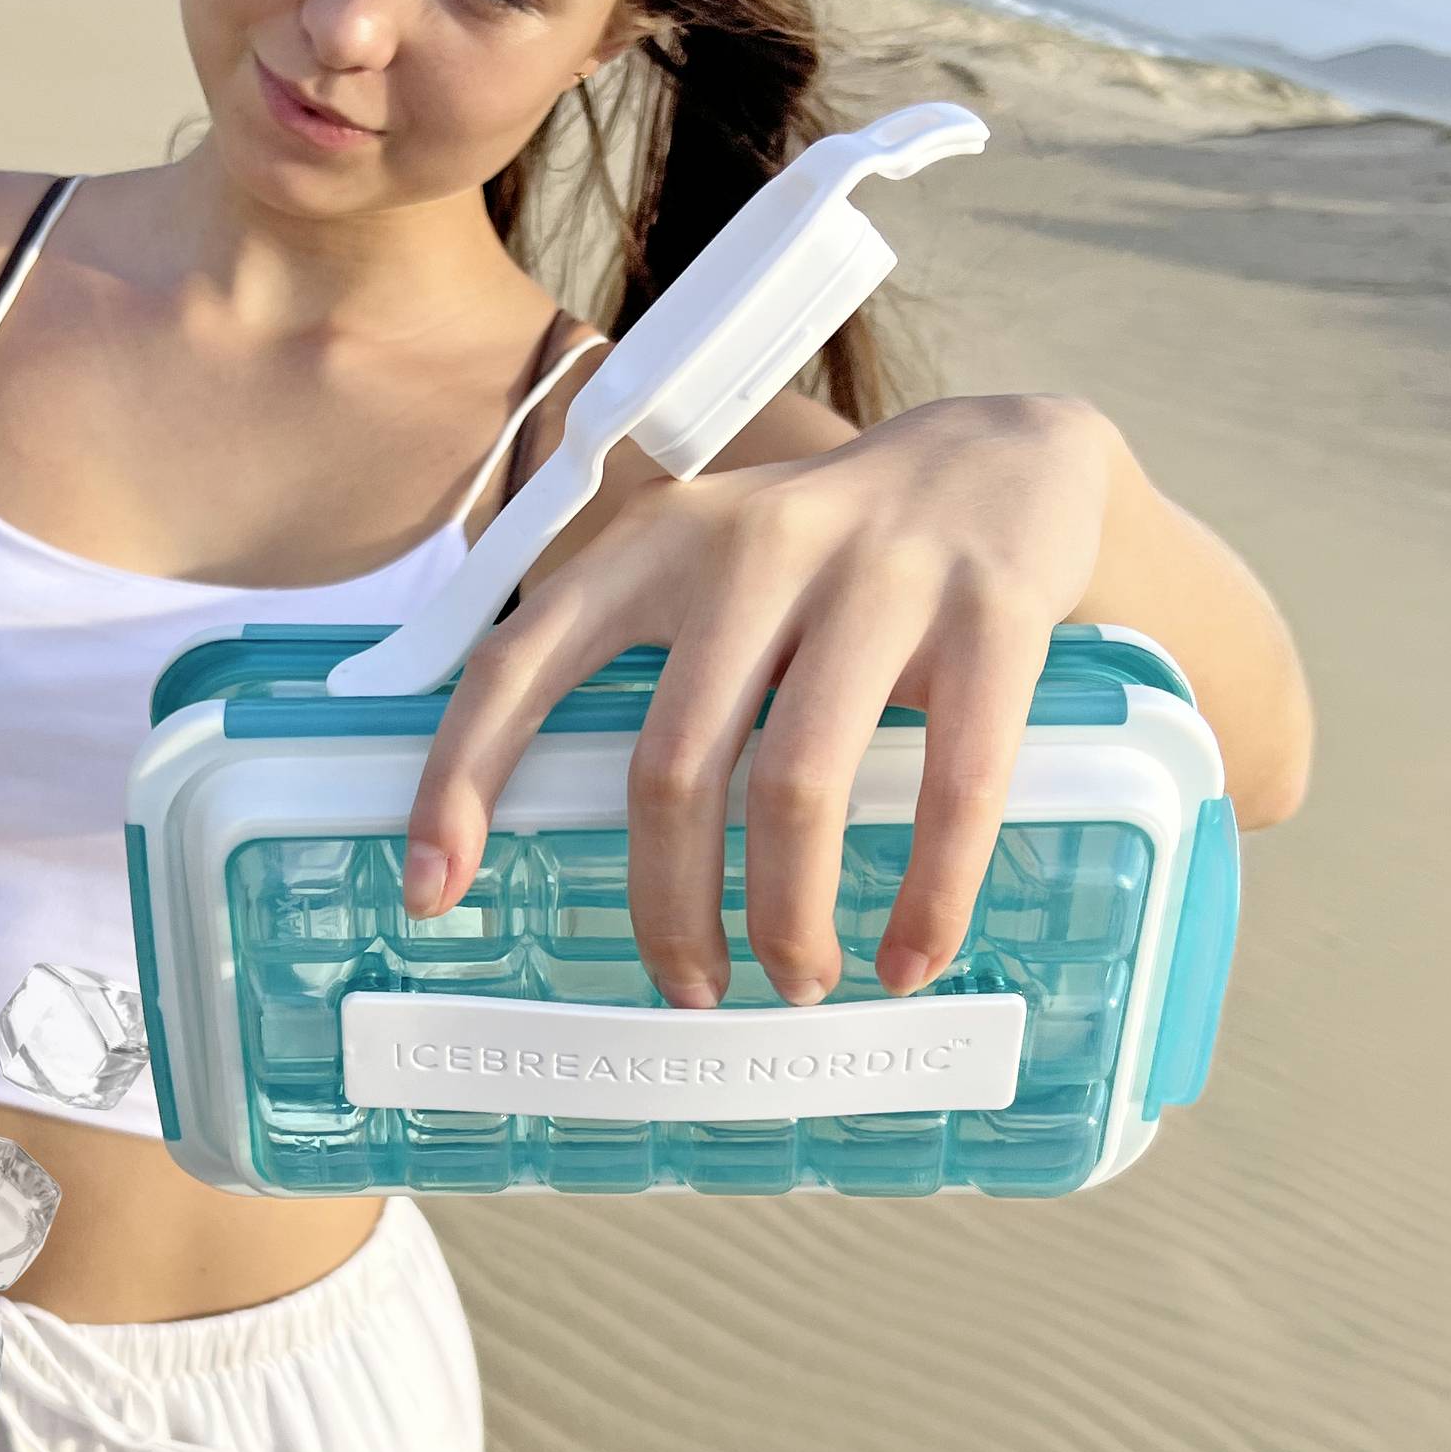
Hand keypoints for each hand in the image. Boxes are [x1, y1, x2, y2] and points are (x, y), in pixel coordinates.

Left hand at [404, 393, 1115, 1006]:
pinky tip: (909, 958)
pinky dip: (927, 896)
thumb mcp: (713, 565)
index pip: (521, 659)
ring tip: (798, 982)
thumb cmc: (835, 555)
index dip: (461, 780)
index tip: (435, 896)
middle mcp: (753, 549)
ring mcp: (878, 576)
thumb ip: (638, 663)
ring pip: (796, 788)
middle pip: (671, 767)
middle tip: (690, 989)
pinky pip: (951, 786)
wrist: (1015, 462)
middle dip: (669, 908)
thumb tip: (543, 829)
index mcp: (658, 545)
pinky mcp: (992, 614)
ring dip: (788, 917)